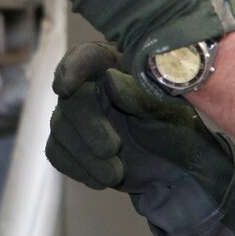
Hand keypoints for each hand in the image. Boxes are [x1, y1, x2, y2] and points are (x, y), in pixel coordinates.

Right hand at [47, 42, 234, 235]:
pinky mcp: (72, 144)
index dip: (72, 68)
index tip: (64, 87)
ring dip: (86, 155)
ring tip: (117, 173)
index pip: (86, 56)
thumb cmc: (175, 127)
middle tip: (112, 149)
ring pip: (60, 129)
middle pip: (72, 100)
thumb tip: (108, 80)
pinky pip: (57, 153)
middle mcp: (90, 87)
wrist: (177, 170)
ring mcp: (77, 116)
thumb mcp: (166, 108)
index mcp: (113, 65)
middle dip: (89, 127)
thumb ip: (138, 94)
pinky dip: (77, 167)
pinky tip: (101, 179)